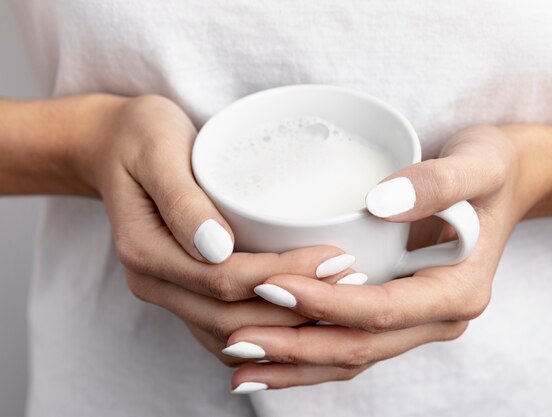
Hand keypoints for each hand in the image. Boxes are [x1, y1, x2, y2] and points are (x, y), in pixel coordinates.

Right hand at [79, 94, 358, 364]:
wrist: (113, 147)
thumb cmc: (140, 137)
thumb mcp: (155, 148)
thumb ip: (182, 198)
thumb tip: (218, 246)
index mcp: (145, 251)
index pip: (223, 280)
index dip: (283, 274)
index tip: (335, 257)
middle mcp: (154, 283)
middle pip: (233, 317)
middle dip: (297, 306)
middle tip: (352, 281)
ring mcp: (169, 292)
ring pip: (233, 333)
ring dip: (288, 325)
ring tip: (341, 300)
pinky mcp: (185, 291)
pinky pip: (227, 327)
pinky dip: (268, 328)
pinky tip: (307, 313)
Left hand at [221, 125, 549, 390]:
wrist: (504, 185)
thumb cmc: (490, 171)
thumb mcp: (478, 164)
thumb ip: (438, 183)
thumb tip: (381, 202)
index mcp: (458, 291)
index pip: (381, 309)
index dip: (325, 303)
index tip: (271, 286)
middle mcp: (438, 318)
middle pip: (359, 346)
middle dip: (296, 346)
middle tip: (237, 339)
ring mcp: (417, 322)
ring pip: (350, 356)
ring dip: (294, 362)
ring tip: (238, 357)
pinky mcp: (397, 314)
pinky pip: (350, 344)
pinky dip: (308, 352)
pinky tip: (268, 354)